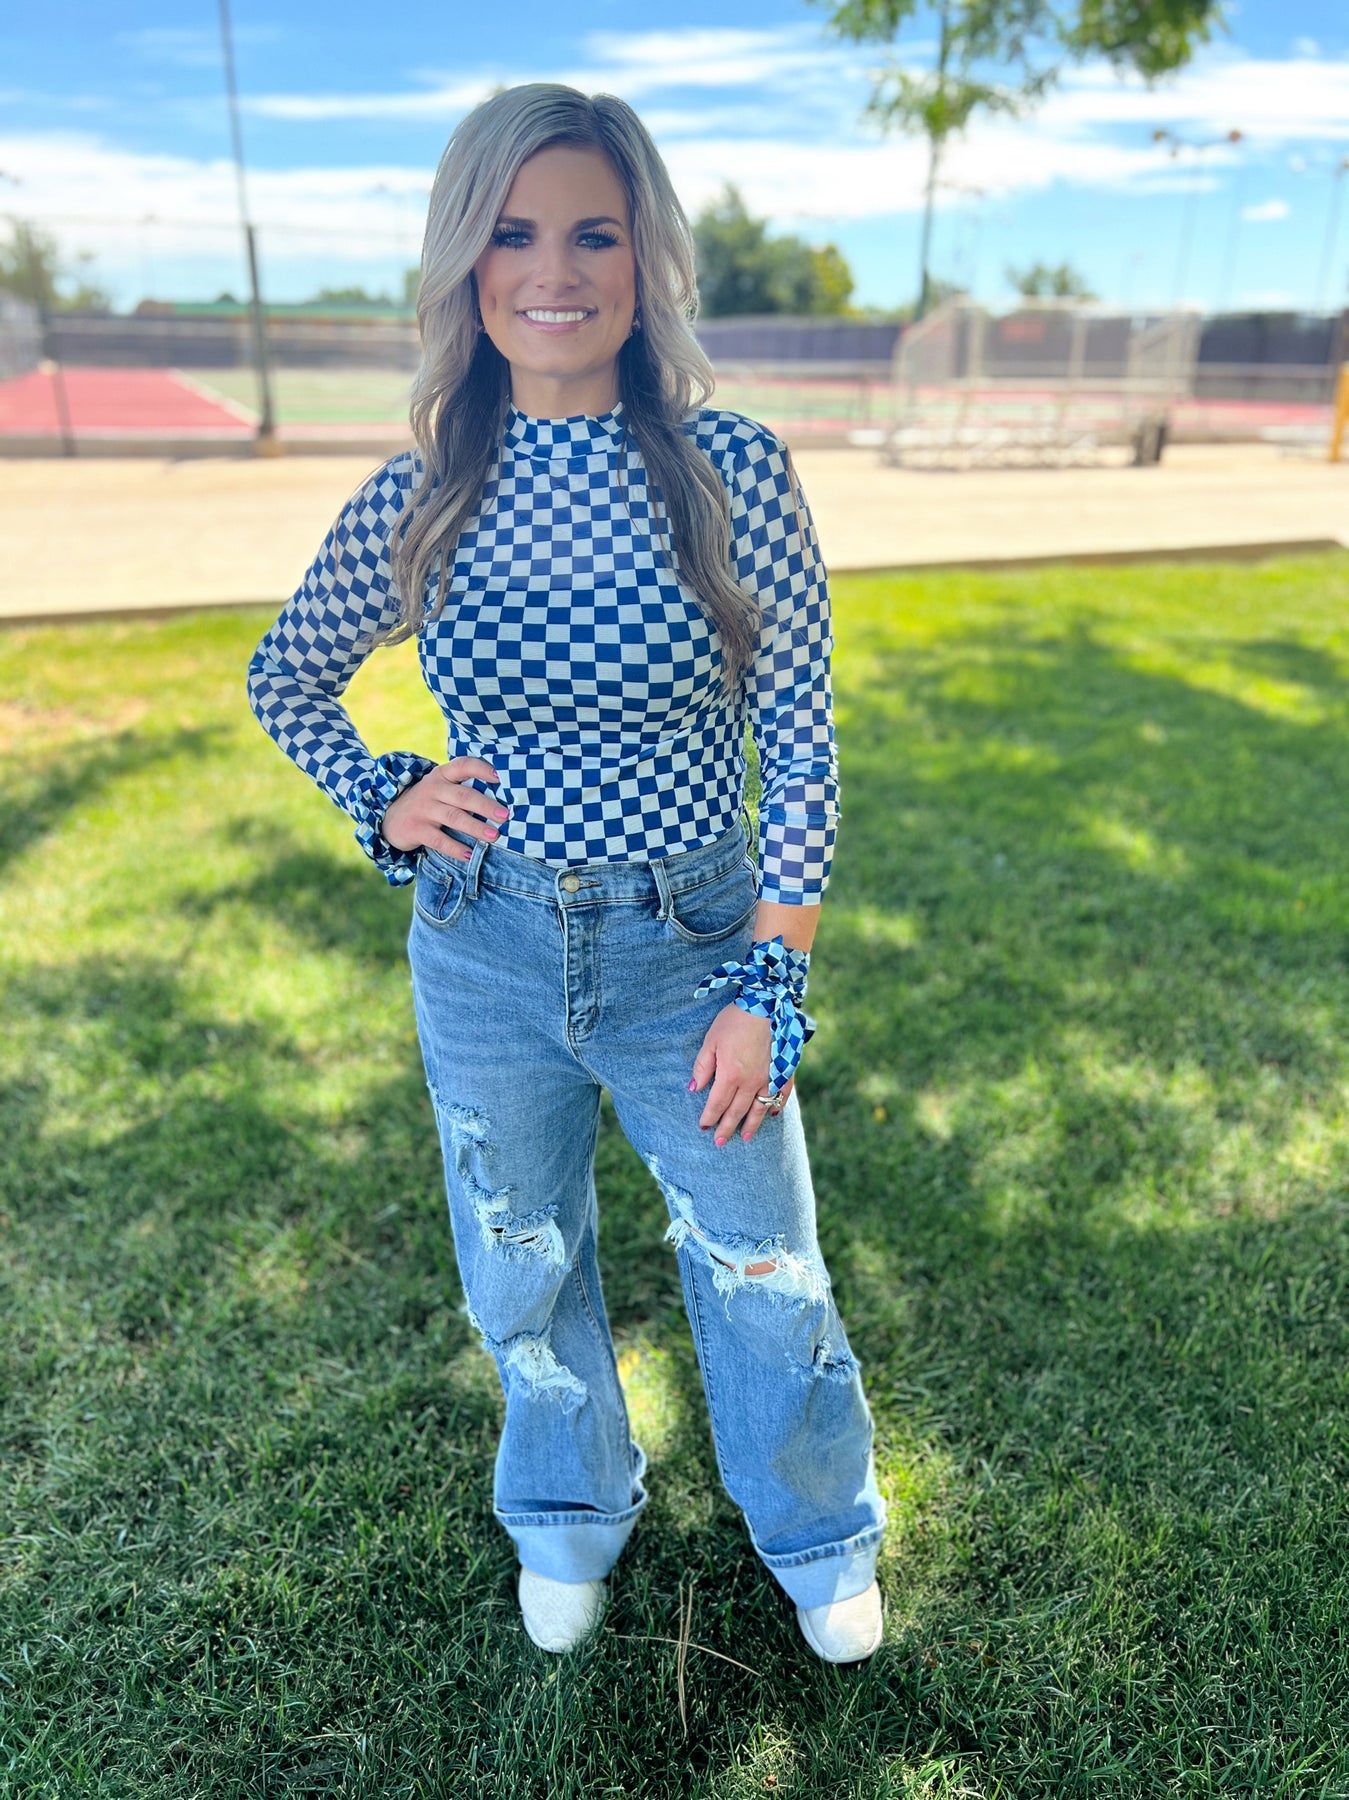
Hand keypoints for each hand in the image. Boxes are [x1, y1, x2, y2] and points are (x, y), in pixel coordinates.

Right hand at [380, 757, 508, 857]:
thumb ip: (462, 789)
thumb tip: (501, 801)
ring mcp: (423, 809)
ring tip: (494, 836)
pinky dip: (456, 848)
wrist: (389, 818)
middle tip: (505, 816)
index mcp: (442, 776)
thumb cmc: (427, 803)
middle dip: (486, 806)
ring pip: (454, 817)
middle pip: (463, 796)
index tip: (500, 778)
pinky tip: (469, 855)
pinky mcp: (416, 829)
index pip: (463, 765)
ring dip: (475, 827)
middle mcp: (433, 789)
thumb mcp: (440, 789)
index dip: (481, 769)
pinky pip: (439, 840)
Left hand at [690, 1003, 795, 1146]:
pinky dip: (777, 1106)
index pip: (717, 1104)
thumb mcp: (710, 1041)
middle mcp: (751, 1082)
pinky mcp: (784, 1071)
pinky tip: (772, 1115)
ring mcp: (770, 1078)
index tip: (703, 1127)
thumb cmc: (734, 1021)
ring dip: (752, 1125)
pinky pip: (782, 1094)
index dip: (709, 1117)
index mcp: (730, 1075)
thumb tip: (694, 1089)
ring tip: (745, 1137)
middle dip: (727, 1128)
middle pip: (737, 1111)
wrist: (766, 1005)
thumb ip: (702, 1067)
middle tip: (720, 1143)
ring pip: (760, 1108)